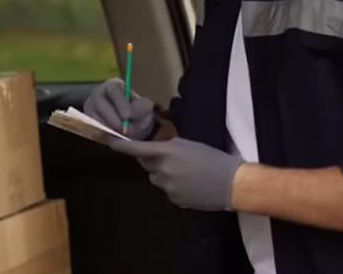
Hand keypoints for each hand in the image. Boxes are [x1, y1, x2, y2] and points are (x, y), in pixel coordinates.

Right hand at [82, 78, 155, 139]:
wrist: (130, 125)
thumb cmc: (136, 112)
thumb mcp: (144, 108)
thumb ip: (142, 107)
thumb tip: (131, 112)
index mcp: (114, 86)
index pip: (113, 89)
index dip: (120, 103)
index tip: (128, 116)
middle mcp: (98, 93)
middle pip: (99, 102)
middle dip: (112, 117)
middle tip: (123, 129)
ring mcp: (90, 106)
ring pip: (93, 116)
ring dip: (107, 127)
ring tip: (120, 133)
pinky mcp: (86, 120)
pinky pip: (91, 127)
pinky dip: (102, 133)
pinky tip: (113, 136)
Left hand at [109, 137, 244, 211]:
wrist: (231, 183)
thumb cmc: (213, 159)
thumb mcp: (190, 145)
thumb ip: (170, 146)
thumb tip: (158, 148)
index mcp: (168, 153)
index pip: (138, 150)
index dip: (123, 147)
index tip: (111, 143)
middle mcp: (163, 170)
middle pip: (147, 165)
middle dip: (154, 162)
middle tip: (173, 160)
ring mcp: (168, 187)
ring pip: (157, 179)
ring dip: (165, 175)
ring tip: (186, 174)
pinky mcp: (174, 200)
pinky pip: (167, 190)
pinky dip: (174, 187)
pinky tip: (190, 185)